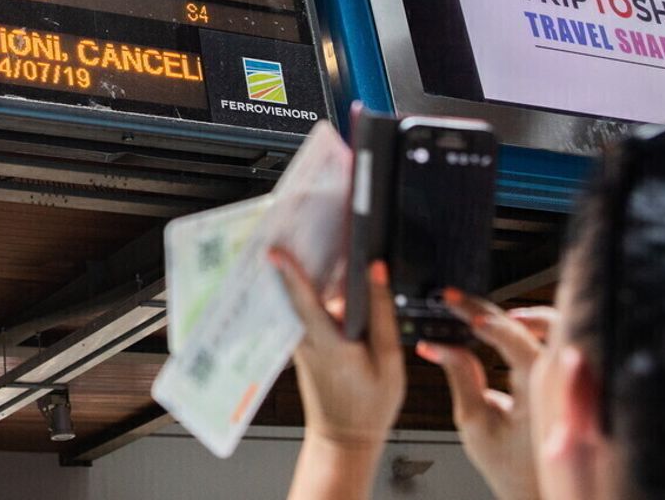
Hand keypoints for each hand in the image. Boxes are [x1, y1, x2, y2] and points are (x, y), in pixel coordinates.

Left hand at [270, 250, 405, 446]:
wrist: (344, 438)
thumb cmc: (370, 405)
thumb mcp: (389, 360)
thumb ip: (381, 314)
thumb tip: (377, 271)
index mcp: (329, 344)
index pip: (304, 301)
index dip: (290, 274)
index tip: (276, 250)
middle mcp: (307, 341)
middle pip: (297, 292)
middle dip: (296, 259)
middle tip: (299, 226)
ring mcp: (300, 343)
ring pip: (300, 300)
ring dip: (304, 273)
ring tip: (314, 240)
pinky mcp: (302, 344)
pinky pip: (304, 310)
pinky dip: (310, 291)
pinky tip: (324, 275)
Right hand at [418, 292, 554, 499]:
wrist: (537, 492)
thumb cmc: (511, 468)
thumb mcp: (475, 424)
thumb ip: (460, 377)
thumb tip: (438, 346)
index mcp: (540, 388)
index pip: (514, 338)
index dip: (485, 319)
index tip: (458, 309)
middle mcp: (561, 378)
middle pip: (537, 321)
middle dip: (492, 308)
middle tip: (456, 300)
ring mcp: (569, 378)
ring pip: (557, 325)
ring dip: (521, 315)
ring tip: (483, 316)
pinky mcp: (567, 381)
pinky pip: (558, 340)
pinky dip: (535, 328)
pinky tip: (510, 330)